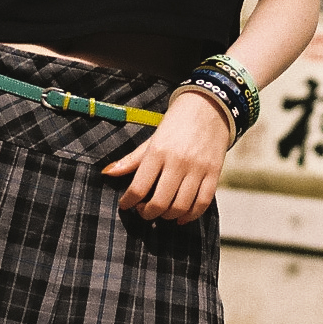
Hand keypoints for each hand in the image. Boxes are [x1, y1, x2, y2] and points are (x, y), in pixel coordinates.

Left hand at [101, 89, 228, 222]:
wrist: (209, 106)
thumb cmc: (176, 123)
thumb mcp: (152, 138)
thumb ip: (132, 159)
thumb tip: (108, 173)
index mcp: (158, 151)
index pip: (138, 187)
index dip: (128, 201)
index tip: (125, 205)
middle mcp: (178, 161)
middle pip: (160, 202)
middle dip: (147, 213)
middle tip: (143, 211)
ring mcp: (198, 168)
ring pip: (181, 206)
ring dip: (168, 216)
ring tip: (161, 212)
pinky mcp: (214, 173)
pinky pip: (203, 203)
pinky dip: (191, 215)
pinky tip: (182, 217)